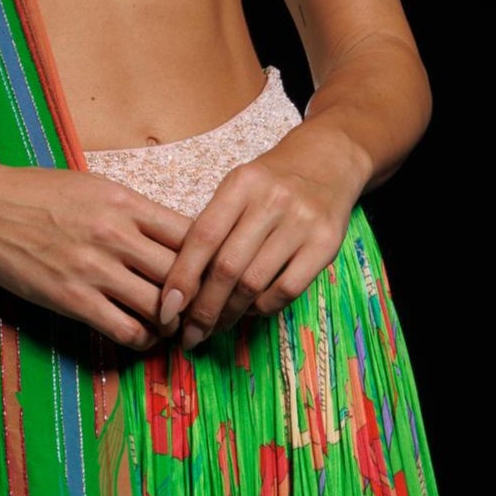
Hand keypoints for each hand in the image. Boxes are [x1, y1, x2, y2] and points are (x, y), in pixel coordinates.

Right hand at [0, 153, 190, 353]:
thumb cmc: (34, 193)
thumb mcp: (93, 187)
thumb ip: (132, 211)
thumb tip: (169, 235)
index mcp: (125, 203)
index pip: (192, 233)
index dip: (208, 258)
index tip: (209, 272)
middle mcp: (117, 234)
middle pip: (183, 273)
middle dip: (197, 296)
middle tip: (200, 309)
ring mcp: (95, 268)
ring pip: (160, 307)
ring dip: (172, 323)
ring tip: (171, 327)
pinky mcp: (72, 299)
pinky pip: (126, 329)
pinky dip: (142, 339)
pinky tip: (140, 336)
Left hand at [159, 117, 369, 351]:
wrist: (328, 160)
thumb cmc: (271, 183)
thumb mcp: (237, 188)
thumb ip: (212, 226)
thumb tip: (180, 287)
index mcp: (241, 184)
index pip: (203, 237)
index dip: (182, 278)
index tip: (166, 310)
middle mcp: (272, 200)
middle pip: (227, 268)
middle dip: (203, 309)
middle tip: (191, 334)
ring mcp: (302, 222)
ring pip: (254, 284)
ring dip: (230, 314)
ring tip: (216, 326)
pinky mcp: (327, 244)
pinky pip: (286, 290)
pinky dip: (263, 308)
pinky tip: (252, 310)